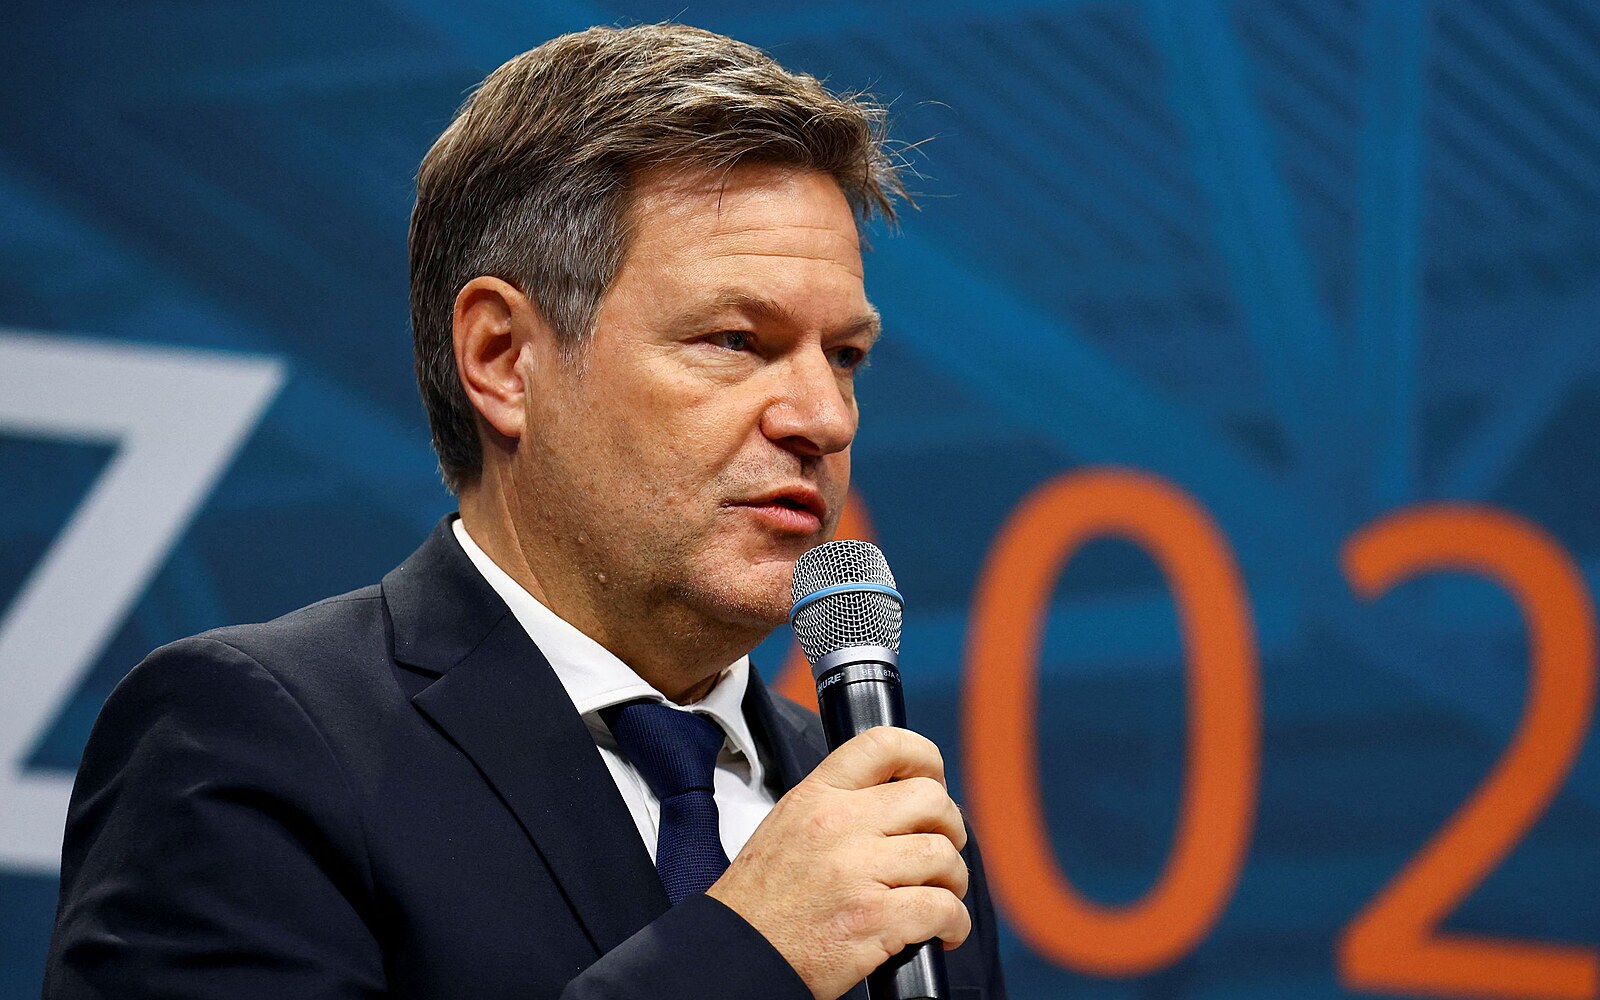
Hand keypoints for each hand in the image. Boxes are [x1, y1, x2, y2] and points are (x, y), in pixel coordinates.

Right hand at [706, 727, 970, 999]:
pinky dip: (954, 923)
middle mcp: (839, 825)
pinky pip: (943, 908)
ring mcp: (858, 871)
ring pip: (943, 855)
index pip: (884, 745)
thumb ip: (836, 804)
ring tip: (940, 895)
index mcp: (817, 796)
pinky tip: (941, 932)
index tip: (933, 779)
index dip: (923, 757)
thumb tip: (894, 801)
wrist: (738, 954)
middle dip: (949, 827)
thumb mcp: (787, 825)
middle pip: (930, 799)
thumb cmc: (762, 900)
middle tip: (940, 849)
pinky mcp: (874, 919)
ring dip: (953, 880)